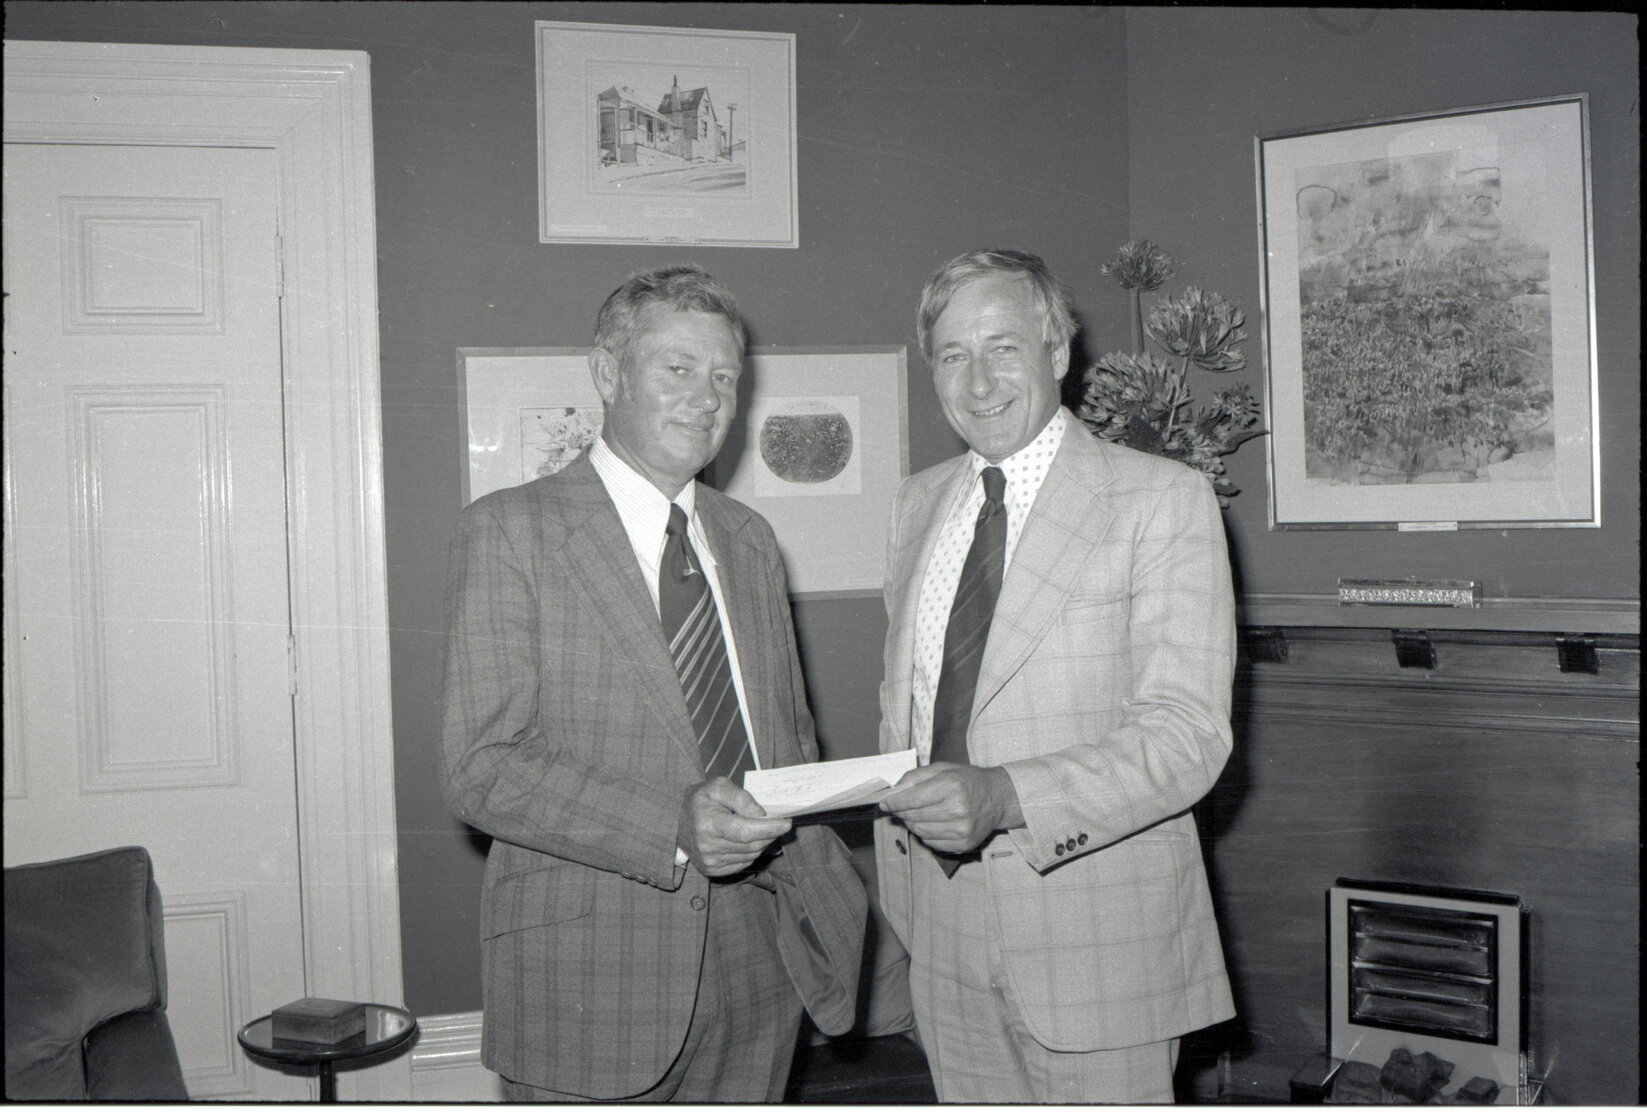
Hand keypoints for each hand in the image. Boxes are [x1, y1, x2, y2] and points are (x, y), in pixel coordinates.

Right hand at [677, 777, 791, 876]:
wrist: (675, 822)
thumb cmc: (700, 800)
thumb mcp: (717, 786)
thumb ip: (741, 797)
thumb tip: (761, 814)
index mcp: (709, 824)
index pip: (746, 831)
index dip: (769, 828)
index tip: (786, 822)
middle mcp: (708, 847)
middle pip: (752, 844)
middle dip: (770, 833)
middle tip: (777, 822)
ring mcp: (710, 862)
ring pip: (751, 854)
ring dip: (762, 842)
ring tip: (760, 828)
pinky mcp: (712, 870)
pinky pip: (744, 862)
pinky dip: (751, 850)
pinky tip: (747, 839)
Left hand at [879, 763, 1023, 854]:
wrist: (997, 799)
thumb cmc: (967, 780)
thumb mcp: (943, 768)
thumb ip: (916, 776)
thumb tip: (894, 791)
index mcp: (952, 786)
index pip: (912, 799)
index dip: (894, 802)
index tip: (884, 803)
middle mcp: (958, 810)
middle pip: (914, 816)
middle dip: (901, 812)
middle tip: (898, 807)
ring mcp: (961, 830)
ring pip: (920, 831)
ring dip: (912, 823)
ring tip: (917, 814)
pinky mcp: (963, 844)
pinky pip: (931, 843)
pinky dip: (925, 834)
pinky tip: (931, 823)